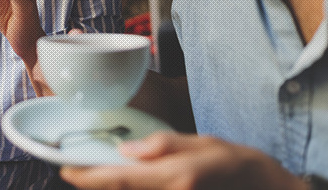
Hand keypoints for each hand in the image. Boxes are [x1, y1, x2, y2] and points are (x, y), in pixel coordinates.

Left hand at [60, 132, 306, 189]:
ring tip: (94, 176)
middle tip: (74, 170)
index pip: (119, 178)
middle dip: (93, 184)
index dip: (87, 177)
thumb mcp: (200, 143)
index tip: (65, 170)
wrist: (262, 189)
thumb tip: (125, 150)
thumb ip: (162, 146)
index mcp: (173, 177)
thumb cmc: (233, 162)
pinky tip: (124, 180)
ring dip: (109, 188)